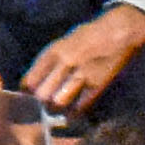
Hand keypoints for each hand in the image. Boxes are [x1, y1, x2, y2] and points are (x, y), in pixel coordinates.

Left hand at [24, 8, 144, 120]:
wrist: (118, 32)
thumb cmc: (89, 35)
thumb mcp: (64, 42)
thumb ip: (51, 59)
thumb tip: (38, 79)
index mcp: (54, 51)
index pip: (31, 79)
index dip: (26, 91)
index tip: (27, 95)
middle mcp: (65, 63)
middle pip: (42, 94)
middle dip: (39, 102)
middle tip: (40, 105)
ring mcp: (81, 75)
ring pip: (59, 102)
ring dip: (55, 108)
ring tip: (56, 108)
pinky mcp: (97, 85)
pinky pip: (80, 106)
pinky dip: (74, 112)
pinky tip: (72, 112)